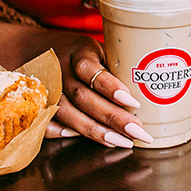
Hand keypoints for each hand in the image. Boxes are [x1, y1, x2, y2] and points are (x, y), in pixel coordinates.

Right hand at [34, 31, 153, 147]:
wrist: (39, 50)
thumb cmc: (82, 53)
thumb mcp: (100, 49)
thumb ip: (117, 67)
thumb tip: (153, 91)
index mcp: (78, 52)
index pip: (91, 70)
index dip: (111, 87)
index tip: (134, 102)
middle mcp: (59, 70)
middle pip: (83, 97)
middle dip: (112, 117)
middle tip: (138, 131)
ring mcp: (47, 89)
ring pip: (66, 113)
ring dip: (95, 131)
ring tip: (121, 141)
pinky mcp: (38, 104)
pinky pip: (46, 122)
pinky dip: (64, 133)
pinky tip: (87, 140)